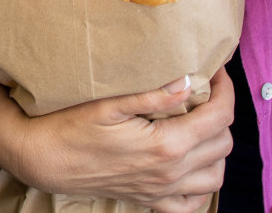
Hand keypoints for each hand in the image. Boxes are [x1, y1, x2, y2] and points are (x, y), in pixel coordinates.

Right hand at [10, 68, 234, 211]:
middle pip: (223, 143)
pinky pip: (194, 203)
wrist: (45, 159)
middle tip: (205, 92)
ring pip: (217, 175)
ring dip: (217, 148)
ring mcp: (162, 191)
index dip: (225, 90)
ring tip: (200, 124)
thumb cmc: (72, 125)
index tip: (217, 72)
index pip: (219, 117)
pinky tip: (191, 163)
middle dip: (221, 113)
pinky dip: (203, 184)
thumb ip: (153, 95)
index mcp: (166, 145)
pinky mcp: (150, 202)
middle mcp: (171, 173)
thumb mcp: (110, 103)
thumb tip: (188, 82)